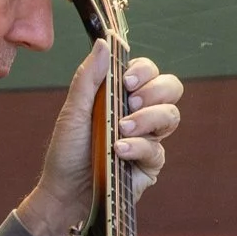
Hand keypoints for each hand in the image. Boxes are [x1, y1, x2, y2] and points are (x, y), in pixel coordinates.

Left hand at [17, 41, 186, 235]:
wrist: (65, 192)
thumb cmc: (66, 152)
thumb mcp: (72, 112)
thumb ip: (89, 78)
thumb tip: (104, 42)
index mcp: (122, 96)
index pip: (149, 72)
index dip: (144, 71)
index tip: (125, 81)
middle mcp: (140, 114)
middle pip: (171, 88)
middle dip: (155, 91)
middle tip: (131, 101)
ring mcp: (149, 139)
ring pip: (171, 116)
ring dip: (147, 118)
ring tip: (121, 129)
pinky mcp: (151, 165)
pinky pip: (157, 149)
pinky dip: (138, 147)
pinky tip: (119, 151)